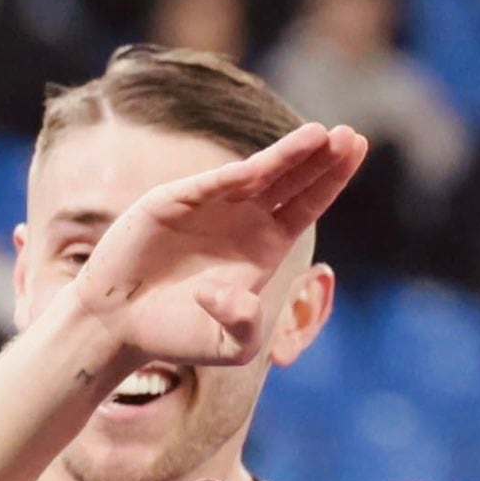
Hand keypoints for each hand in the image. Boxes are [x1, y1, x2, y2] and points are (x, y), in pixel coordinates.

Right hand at [72, 123, 366, 368]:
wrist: (121, 324)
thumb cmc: (179, 335)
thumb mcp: (228, 346)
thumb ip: (246, 327)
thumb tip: (239, 298)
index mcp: (264, 247)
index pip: (307, 204)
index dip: (331, 179)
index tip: (358, 149)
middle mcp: (243, 220)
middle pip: (293, 181)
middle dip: (322, 159)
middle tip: (352, 137)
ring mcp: (211, 207)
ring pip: (261, 173)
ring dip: (291, 155)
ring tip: (324, 135)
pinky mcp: (176, 201)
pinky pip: (217, 184)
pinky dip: (244, 172)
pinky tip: (267, 162)